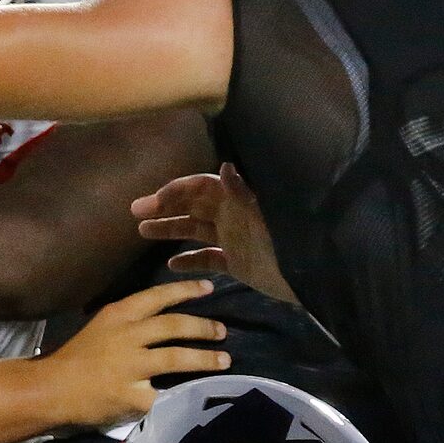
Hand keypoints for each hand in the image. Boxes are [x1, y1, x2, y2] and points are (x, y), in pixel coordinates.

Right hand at [34, 279, 228, 426]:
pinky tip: (196, 397)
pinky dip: (181, 396)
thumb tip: (159, 325)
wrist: (47, 390)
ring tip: (224, 361)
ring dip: (205, 359)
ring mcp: (130, 366)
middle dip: (203, 327)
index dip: (186, 290)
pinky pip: (163, 395)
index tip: (208, 288)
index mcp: (118, 315)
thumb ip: (127, 325)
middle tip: (222, 331)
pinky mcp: (131, 395)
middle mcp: (127, 336)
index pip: (158, 296)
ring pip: (177, 357)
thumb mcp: (98, 328)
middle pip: (175, 325)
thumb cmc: (71, 360)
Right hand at [132, 163, 277, 286]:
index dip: (176, 191)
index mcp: (237, 200)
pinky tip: (170, 265)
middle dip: (165, 208)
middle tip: (135, 212)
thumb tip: (225, 164)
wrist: (308, 278)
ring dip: (170, 230)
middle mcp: (232, 215)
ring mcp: (233, 238)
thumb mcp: (260, 218)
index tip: (153, 201)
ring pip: (196, 230)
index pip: (200, 187)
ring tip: (142, 233)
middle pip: (193, 206)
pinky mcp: (236, 262)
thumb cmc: (284, 245)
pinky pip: (208, 258)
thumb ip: (241, 194)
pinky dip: (190, 260)